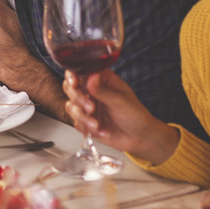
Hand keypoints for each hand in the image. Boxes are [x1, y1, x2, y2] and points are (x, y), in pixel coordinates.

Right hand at [63, 68, 178, 162]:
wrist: (139, 137)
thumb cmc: (134, 114)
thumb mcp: (120, 101)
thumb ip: (103, 90)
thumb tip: (90, 77)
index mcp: (101, 79)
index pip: (80, 71)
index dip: (73, 76)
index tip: (75, 84)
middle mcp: (92, 91)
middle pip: (71, 88)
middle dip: (78, 99)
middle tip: (90, 108)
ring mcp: (87, 106)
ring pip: (71, 106)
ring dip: (82, 117)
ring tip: (96, 125)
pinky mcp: (85, 121)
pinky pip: (76, 123)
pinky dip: (87, 129)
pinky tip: (102, 131)